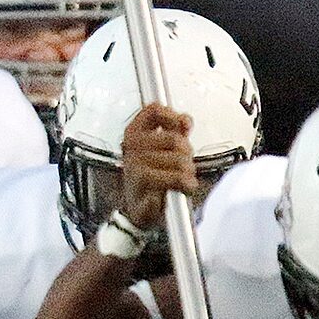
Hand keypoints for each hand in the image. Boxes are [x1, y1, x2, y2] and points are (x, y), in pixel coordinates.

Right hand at [114, 101, 198, 233]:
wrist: (142, 209)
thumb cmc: (154, 178)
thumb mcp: (163, 149)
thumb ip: (174, 130)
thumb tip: (185, 121)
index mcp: (134, 132)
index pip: (153, 110)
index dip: (173, 117)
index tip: (182, 128)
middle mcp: (131, 145)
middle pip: (174, 138)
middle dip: (186, 154)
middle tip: (183, 166)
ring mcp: (134, 163)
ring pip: (178, 159)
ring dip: (187, 172)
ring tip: (182, 179)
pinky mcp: (142, 181)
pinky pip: (175, 177)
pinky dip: (183, 184)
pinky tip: (182, 188)